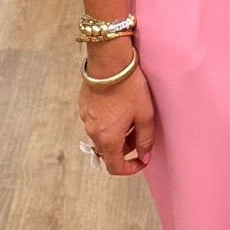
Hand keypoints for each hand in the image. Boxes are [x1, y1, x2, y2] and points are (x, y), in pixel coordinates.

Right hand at [80, 40, 155, 175]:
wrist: (109, 61)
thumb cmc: (129, 87)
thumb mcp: (145, 115)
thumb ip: (145, 140)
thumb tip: (145, 156)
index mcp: (108, 138)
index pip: (115, 167)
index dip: (131, 168)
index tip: (142, 160)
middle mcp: (93, 132)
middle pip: (109, 151)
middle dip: (126, 148)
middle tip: (140, 133)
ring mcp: (85, 118)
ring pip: (102, 136)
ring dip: (116, 134)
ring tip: (130, 116)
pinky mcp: (83, 106)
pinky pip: (96, 122)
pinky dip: (107, 122)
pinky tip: (118, 106)